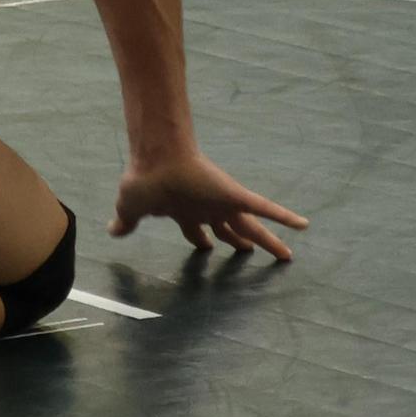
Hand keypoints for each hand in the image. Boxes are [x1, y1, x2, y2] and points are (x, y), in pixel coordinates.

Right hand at [109, 151, 307, 260]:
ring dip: (270, 241)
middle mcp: (207, 208)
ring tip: (286, 256)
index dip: (201, 241)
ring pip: (253, 226)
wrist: (156, 160)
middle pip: (229, 231)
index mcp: (184, 212)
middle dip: (239, 243)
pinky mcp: (235, 195)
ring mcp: (223, 203)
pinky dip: (285, 217)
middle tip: (249, 253)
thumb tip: (111, 230)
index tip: (205, 248)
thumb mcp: (131, 208)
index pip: (196, 231)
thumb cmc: (144, 180)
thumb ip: (126, 221)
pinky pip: (266, 207)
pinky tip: (304, 226)